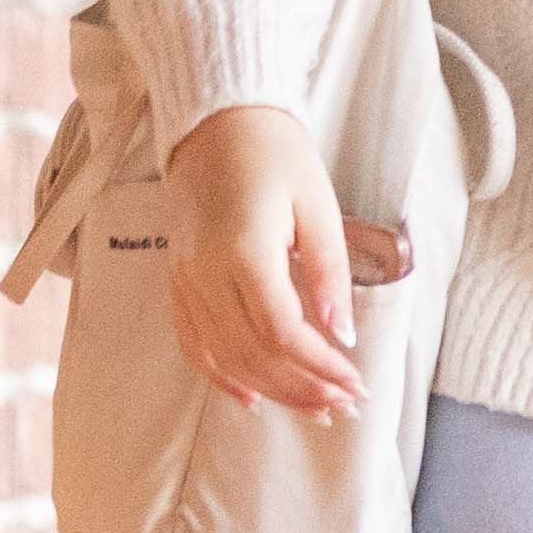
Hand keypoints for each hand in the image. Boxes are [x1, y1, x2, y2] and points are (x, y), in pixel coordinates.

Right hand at [160, 100, 365, 418]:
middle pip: (253, 354)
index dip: (320, 368)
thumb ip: (329, 272)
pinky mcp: (177, 282)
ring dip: (271, 390)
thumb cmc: (275, 155)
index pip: (282, 332)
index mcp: (244, 251)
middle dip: (302, 388)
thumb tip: (342, 334)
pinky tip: (251, 397)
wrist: (216, 124)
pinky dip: (222, 376)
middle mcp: (206, 274)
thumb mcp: (318, 204)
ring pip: (224, 357)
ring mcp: (185, 281)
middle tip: (344, 407)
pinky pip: (193, 343)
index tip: (356, 385)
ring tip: (313, 408)